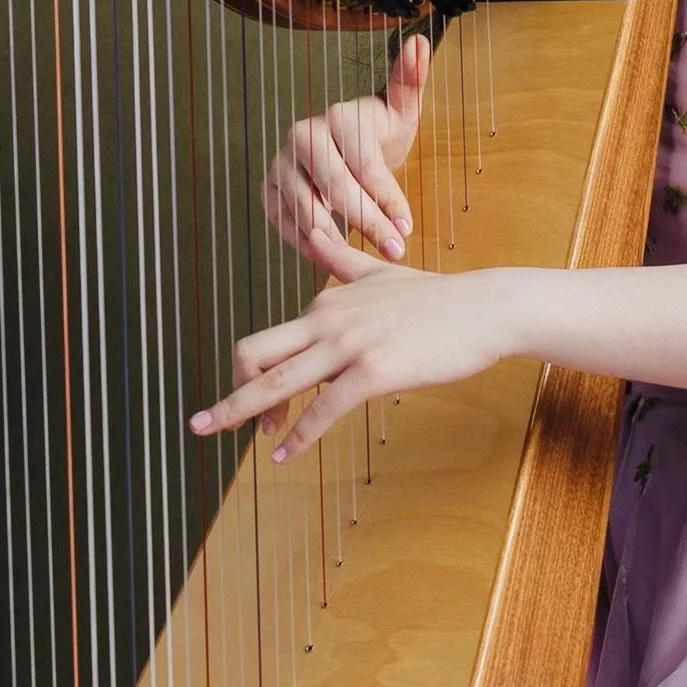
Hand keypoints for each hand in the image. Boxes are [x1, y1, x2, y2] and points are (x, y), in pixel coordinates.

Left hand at [189, 244, 525, 461]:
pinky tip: (283, 456)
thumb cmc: (439, 298)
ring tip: (216, 434)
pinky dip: (299, 436)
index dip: (253, 377)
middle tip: (201, 423)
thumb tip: (313, 230)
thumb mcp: (381, 272)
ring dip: (243, 413)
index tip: (257, 410)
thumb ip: (341, 259)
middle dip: (226, 392)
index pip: (269, 342)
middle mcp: (328, 321)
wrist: (485, 309)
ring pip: (280, 382)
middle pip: (256, 355)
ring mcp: (350, 346)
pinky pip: (324, 408)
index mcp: (325, 304)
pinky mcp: (374, 370)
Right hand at [264, 32, 427, 269]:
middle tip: (395, 252)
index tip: (408, 226)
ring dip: (337, 240)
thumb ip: (410, 81)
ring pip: (306, 209)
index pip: (364, 163)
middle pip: (335, 188)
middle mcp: (302, 136)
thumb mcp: (401, 111)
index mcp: (337, 117)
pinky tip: (333, 259)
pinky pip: (283, 223)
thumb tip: (419, 41)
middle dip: (368, 224)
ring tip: (363, 262)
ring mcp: (282, 164)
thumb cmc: (379, 133)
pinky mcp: (270, 190)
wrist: (346, 149)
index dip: (387, 198)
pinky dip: (306, 245)